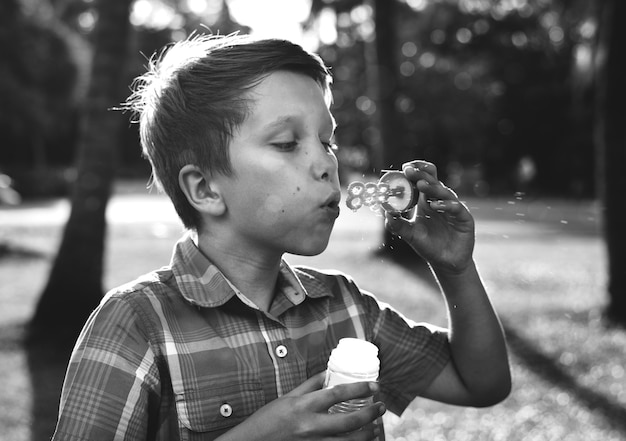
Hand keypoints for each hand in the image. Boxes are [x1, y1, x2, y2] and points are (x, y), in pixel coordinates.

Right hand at [217, 373, 384, 440]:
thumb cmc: (266, 421)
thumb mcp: (287, 398)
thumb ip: (309, 385)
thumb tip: (327, 373)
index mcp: (303, 406)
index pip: (337, 393)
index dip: (360, 389)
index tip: (375, 386)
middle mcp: (310, 426)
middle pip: (349, 421)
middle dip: (370, 414)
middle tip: (381, 407)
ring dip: (366, 436)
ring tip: (375, 429)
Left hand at [384, 160, 474, 273]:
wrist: (446, 263)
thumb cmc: (428, 245)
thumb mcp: (409, 234)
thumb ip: (397, 224)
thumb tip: (385, 212)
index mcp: (426, 200)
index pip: (422, 179)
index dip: (415, 171)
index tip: (405, 167)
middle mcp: (440, 201)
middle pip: (433, 181)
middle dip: (421, 174)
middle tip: (410, 170)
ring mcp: (453, 208)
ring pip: (444, 192)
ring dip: (432, 187)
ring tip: (421, 185)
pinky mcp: (464, 218)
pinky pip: (456, 208)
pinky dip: (446, 205)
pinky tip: (435, 206)